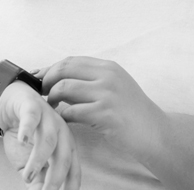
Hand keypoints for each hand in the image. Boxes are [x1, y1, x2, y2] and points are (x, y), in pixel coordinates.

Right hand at [0, 81, 80, 189]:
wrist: (10, 103)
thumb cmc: (26, 135)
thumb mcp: (29, 162)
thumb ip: (36, 179)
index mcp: (66, 146)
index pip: (73, 169)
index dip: (70, 186)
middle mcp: (62, 132)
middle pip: (64, 157)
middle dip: (56, 178)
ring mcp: (48, 118)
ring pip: (49, 140)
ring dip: (39, 160)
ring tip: (28, 176)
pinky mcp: (32, 106)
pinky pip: (31, 117)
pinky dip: (27, 129)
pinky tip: (23, 140)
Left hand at [37, 57, 168, 162]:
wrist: (154, 132)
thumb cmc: (132, 112)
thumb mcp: (116, 86)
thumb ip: (93, 79)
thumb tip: (61, 77)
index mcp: (109, 67)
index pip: (71, 60)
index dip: (51, 68)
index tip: (39, 78)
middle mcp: (108, 76)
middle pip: (64, 69)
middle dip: (46, 81)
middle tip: (41, 94)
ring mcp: (107, 94)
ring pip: (64, 88)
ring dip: (51, 99)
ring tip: (51, 108)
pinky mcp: (105, 114)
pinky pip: (71, 111)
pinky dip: (61, 116)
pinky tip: (62, 120)